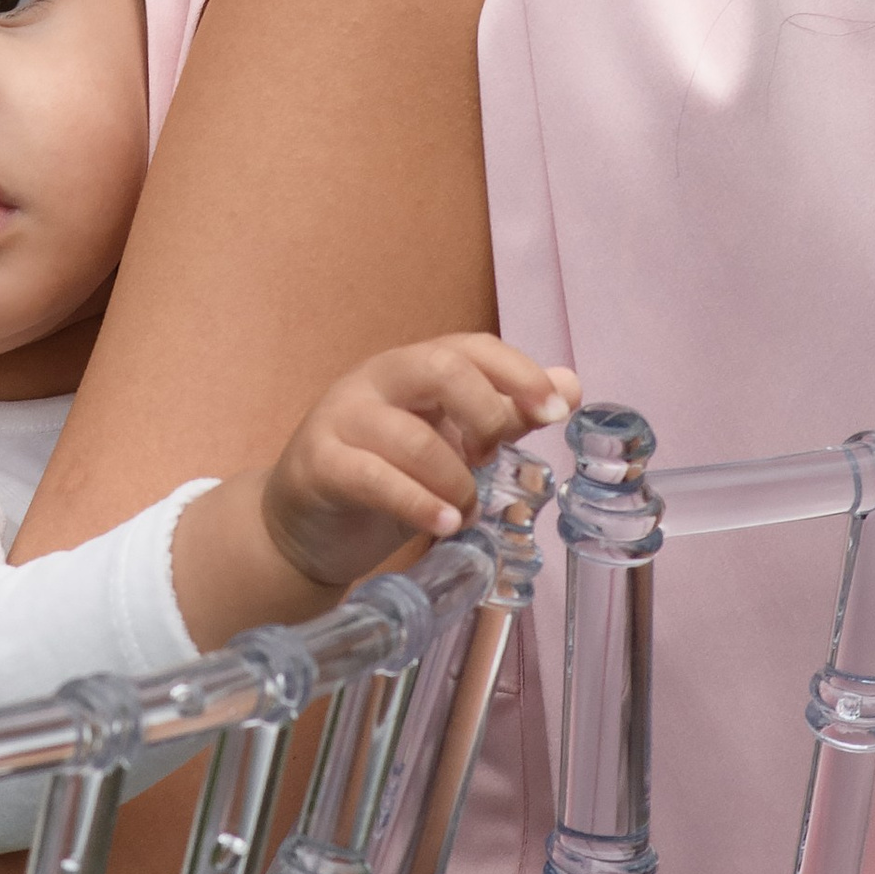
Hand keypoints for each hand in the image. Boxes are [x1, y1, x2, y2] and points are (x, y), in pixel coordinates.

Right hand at [259, 335, 575, 591]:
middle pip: (441, 368)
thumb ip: (504, 414)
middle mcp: (375, 382)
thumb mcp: (450, 445)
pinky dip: (418, 504)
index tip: (556, 411)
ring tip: (467, 513)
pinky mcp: (318, 465)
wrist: (305, 527)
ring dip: (455, 481)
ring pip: (411, 436)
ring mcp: (341, 419)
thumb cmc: (384, 478)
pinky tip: (444, 526)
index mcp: (413, 368)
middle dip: (486, 414)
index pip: (472, 347)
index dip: (519, 373)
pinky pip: (374, 478)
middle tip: (495, 459)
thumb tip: (570, 385)